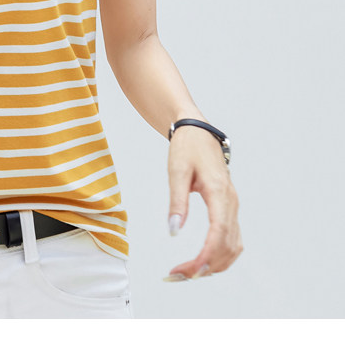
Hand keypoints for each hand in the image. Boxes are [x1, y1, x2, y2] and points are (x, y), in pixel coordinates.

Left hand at [164, 124, 242, 280]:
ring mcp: (233, 206)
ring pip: (233, 247)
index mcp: (219, 192)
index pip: (219, 233)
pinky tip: (202, 262)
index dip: (206, 256)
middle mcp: (231, 202)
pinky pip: (232, 239)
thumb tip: (173, 231)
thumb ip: (176, 201)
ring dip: (214, 265)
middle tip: (177, 275)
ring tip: (187, 272)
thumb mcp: (176, 170)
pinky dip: (220, 256)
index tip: (189, 270)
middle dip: (205, 266)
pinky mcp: (229, 208)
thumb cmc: (187, 147)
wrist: (198, 131)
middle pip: (227, 246)